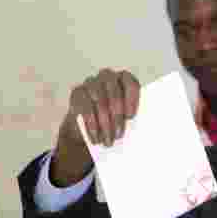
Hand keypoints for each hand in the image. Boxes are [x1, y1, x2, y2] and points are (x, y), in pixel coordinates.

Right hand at [50, 69, 139, 185]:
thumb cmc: (113, 120)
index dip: (131, 99)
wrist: (90, 126)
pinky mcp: (77, 92)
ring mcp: (91, 82)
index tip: (131, 117)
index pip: (130, 83)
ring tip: (108, 140)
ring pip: (100, 101)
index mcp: (124, 79)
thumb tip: (138, 130)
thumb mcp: (124, 118)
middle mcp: (107, 76)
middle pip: (114, 93)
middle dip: (117, 117)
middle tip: (119, 135)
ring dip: (104, 124)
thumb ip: (130, 118)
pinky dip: (91, 125)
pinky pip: (85, 108)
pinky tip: (95, 138)